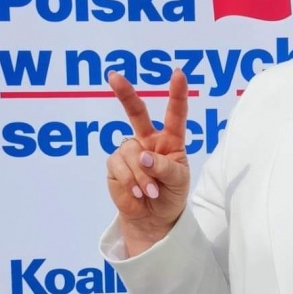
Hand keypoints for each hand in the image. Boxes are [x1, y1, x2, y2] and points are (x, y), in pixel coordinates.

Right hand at [106, 69, 190, 254]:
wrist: (153, 219)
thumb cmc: (171, 195)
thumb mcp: (178, 181)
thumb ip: (164, 166)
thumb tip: (142, 155)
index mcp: (170, 140)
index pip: (175, 114)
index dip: (177, 94)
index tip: (178, 74)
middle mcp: (148, 140)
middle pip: (136, 112)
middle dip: (125, 94)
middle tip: (113, 76)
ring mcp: (129, 151)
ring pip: (130, 152)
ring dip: (141, 175)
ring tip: (150, 192)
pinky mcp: (115, 165)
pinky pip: (118, 166)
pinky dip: (130, 181)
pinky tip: (137, 193)